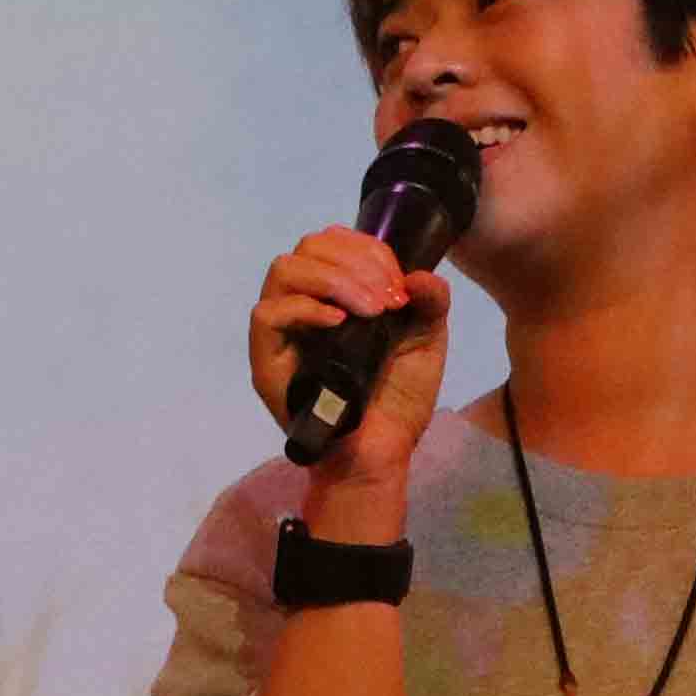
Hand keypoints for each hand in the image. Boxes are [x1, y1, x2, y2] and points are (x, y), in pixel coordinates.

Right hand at [247, 222, 451, 505]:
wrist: (379, 453)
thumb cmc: (396, 401)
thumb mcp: (425, 342)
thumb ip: (429, 302)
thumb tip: (420, 274)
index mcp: (335, 293)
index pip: (334, 242)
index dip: (369, 249)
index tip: (400, 282)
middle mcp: (304, 304)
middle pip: (309, 247)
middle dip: (356, 261)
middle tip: (388, 299)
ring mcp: (282, 331)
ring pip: (284, 270)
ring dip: (334, 279)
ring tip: (369, 310)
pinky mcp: (266, 360)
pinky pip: (268, 313)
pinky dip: (306, 309)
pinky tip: (340, 324)